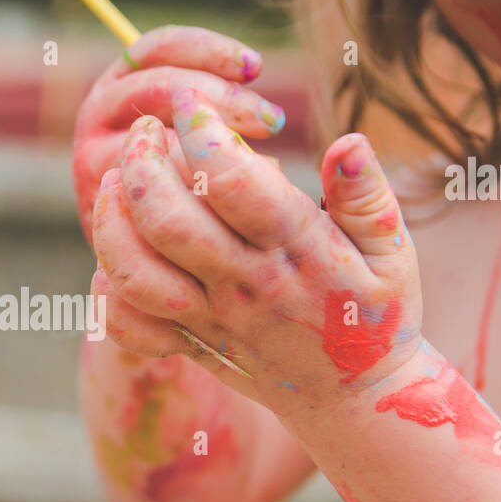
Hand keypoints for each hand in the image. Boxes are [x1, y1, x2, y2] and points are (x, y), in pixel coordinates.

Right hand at [71, 26, 286, 244]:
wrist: (145, 254)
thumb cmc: (185, 181)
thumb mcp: (188, 129)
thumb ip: (204, 99)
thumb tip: (252, 69)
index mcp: (120, 81)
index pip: (158, 48)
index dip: (209, 50)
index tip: (256, 68)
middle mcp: (99, 113)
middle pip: (158, 84)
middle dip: (222, 97)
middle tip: (273, 121)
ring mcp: (95, 157)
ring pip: (159, 139)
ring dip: (215, 149)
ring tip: (267, 166)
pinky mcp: (104, 203)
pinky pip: (157, 189)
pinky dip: (201, 193)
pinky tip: (236, 206)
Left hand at [91, 87, 424, 417]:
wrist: (353, 402)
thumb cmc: (375, 313)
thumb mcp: (393, 252)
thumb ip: (367, 196)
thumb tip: (349, 142)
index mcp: (298, 251)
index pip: (231, 181)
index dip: (200, 131)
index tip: (190, 100)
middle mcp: (246, 286)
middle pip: (167, 221)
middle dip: (141, 163)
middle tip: (144, 129)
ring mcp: (212, 320)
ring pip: (135, 272)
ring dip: (111, 220)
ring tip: (116, 179)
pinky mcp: (189, 345)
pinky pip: (130, 324)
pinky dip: (107, 289)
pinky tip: (117, 249)